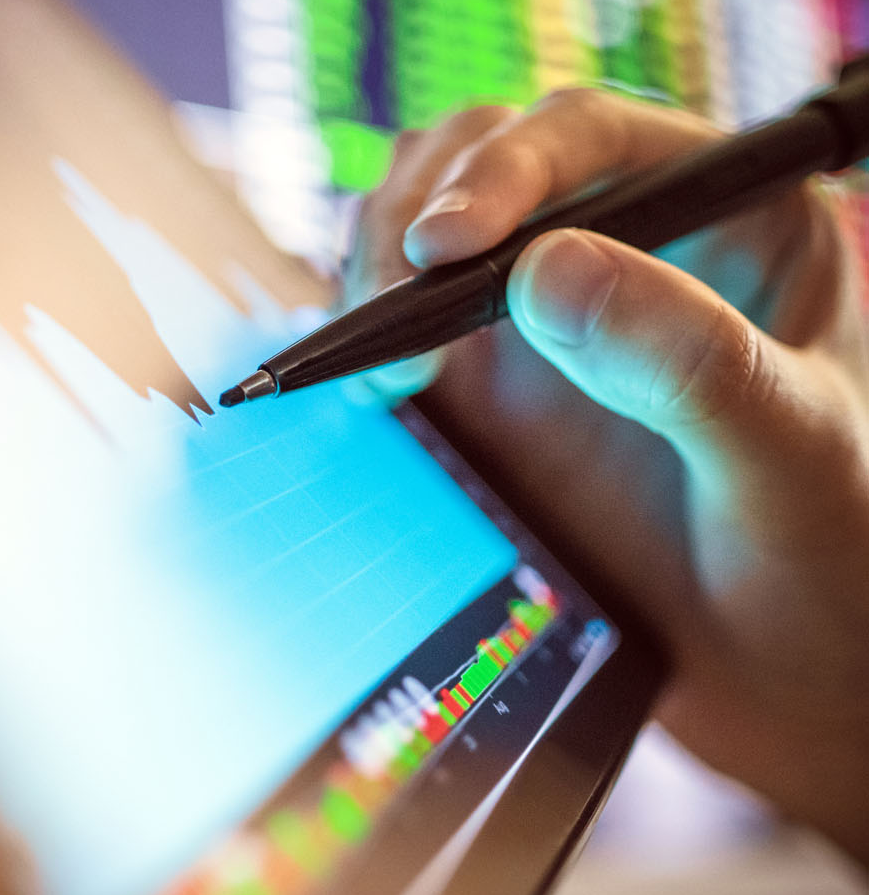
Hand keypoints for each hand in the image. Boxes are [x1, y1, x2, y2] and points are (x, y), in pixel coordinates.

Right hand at [345, 88, 868, 860]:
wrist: (775, 681)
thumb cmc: (823, 566)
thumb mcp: (789, 461)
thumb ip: (690, 361)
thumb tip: (546, 268)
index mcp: (731, 218)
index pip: (598, 138)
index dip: (507, 168)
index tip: (446, 248)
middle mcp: (626, 243)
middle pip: (486, 159)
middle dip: (418, 215)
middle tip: (390, 311)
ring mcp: (542, 311)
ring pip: (422, 222)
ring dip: (373, 265)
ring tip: (381, 365)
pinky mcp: (480, 380)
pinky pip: (394, 317)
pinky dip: (360, 331)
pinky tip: (368, 386)